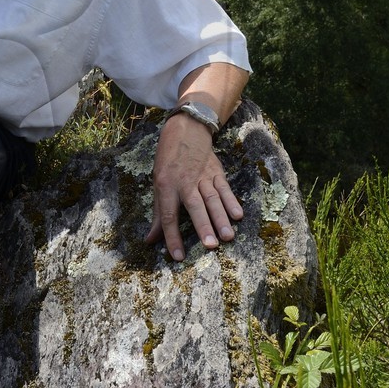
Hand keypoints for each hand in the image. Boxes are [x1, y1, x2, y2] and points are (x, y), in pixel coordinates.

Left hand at [145, 112, 242, 262]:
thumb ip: (158, 213)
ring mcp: (202, 176)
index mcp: (166, 186)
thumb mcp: (158, 184)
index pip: (168, 215)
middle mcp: (184, 182)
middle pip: (195, 206)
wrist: (186, 131)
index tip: (178, 256)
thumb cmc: (168, 162)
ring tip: (228, 237)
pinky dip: (231, 201)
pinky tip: (238, 216)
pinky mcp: (216, 172)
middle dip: (203, 226)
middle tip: (211, 245)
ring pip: (212, 199)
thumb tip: (150, 240)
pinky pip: (224, 188)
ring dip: (220, 218)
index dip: (172, 236)